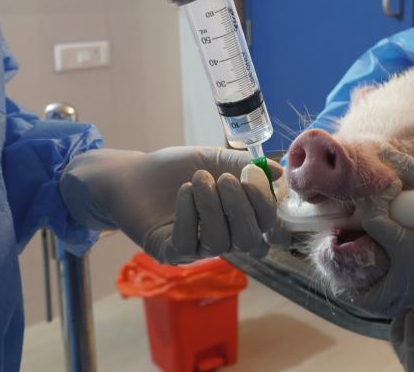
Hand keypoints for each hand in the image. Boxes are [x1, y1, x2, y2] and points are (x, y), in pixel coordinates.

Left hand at [59, 146, 282, 262]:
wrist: (133, 173)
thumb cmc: (177, 168)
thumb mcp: (216, 159)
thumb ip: (246, 166)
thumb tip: (280, 172)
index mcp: (240, 218)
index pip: (269, 226)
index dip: (267, 205)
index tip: (253, 175)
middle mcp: (224, 238)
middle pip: (250, 241)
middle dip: (242, 208)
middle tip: (225, 179)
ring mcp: (198, 249)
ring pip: (220, 243)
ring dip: (212, 207)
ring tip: (198, 180)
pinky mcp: (171, 253)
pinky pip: (189, 244)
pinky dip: (190, 215)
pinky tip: (184, 192)